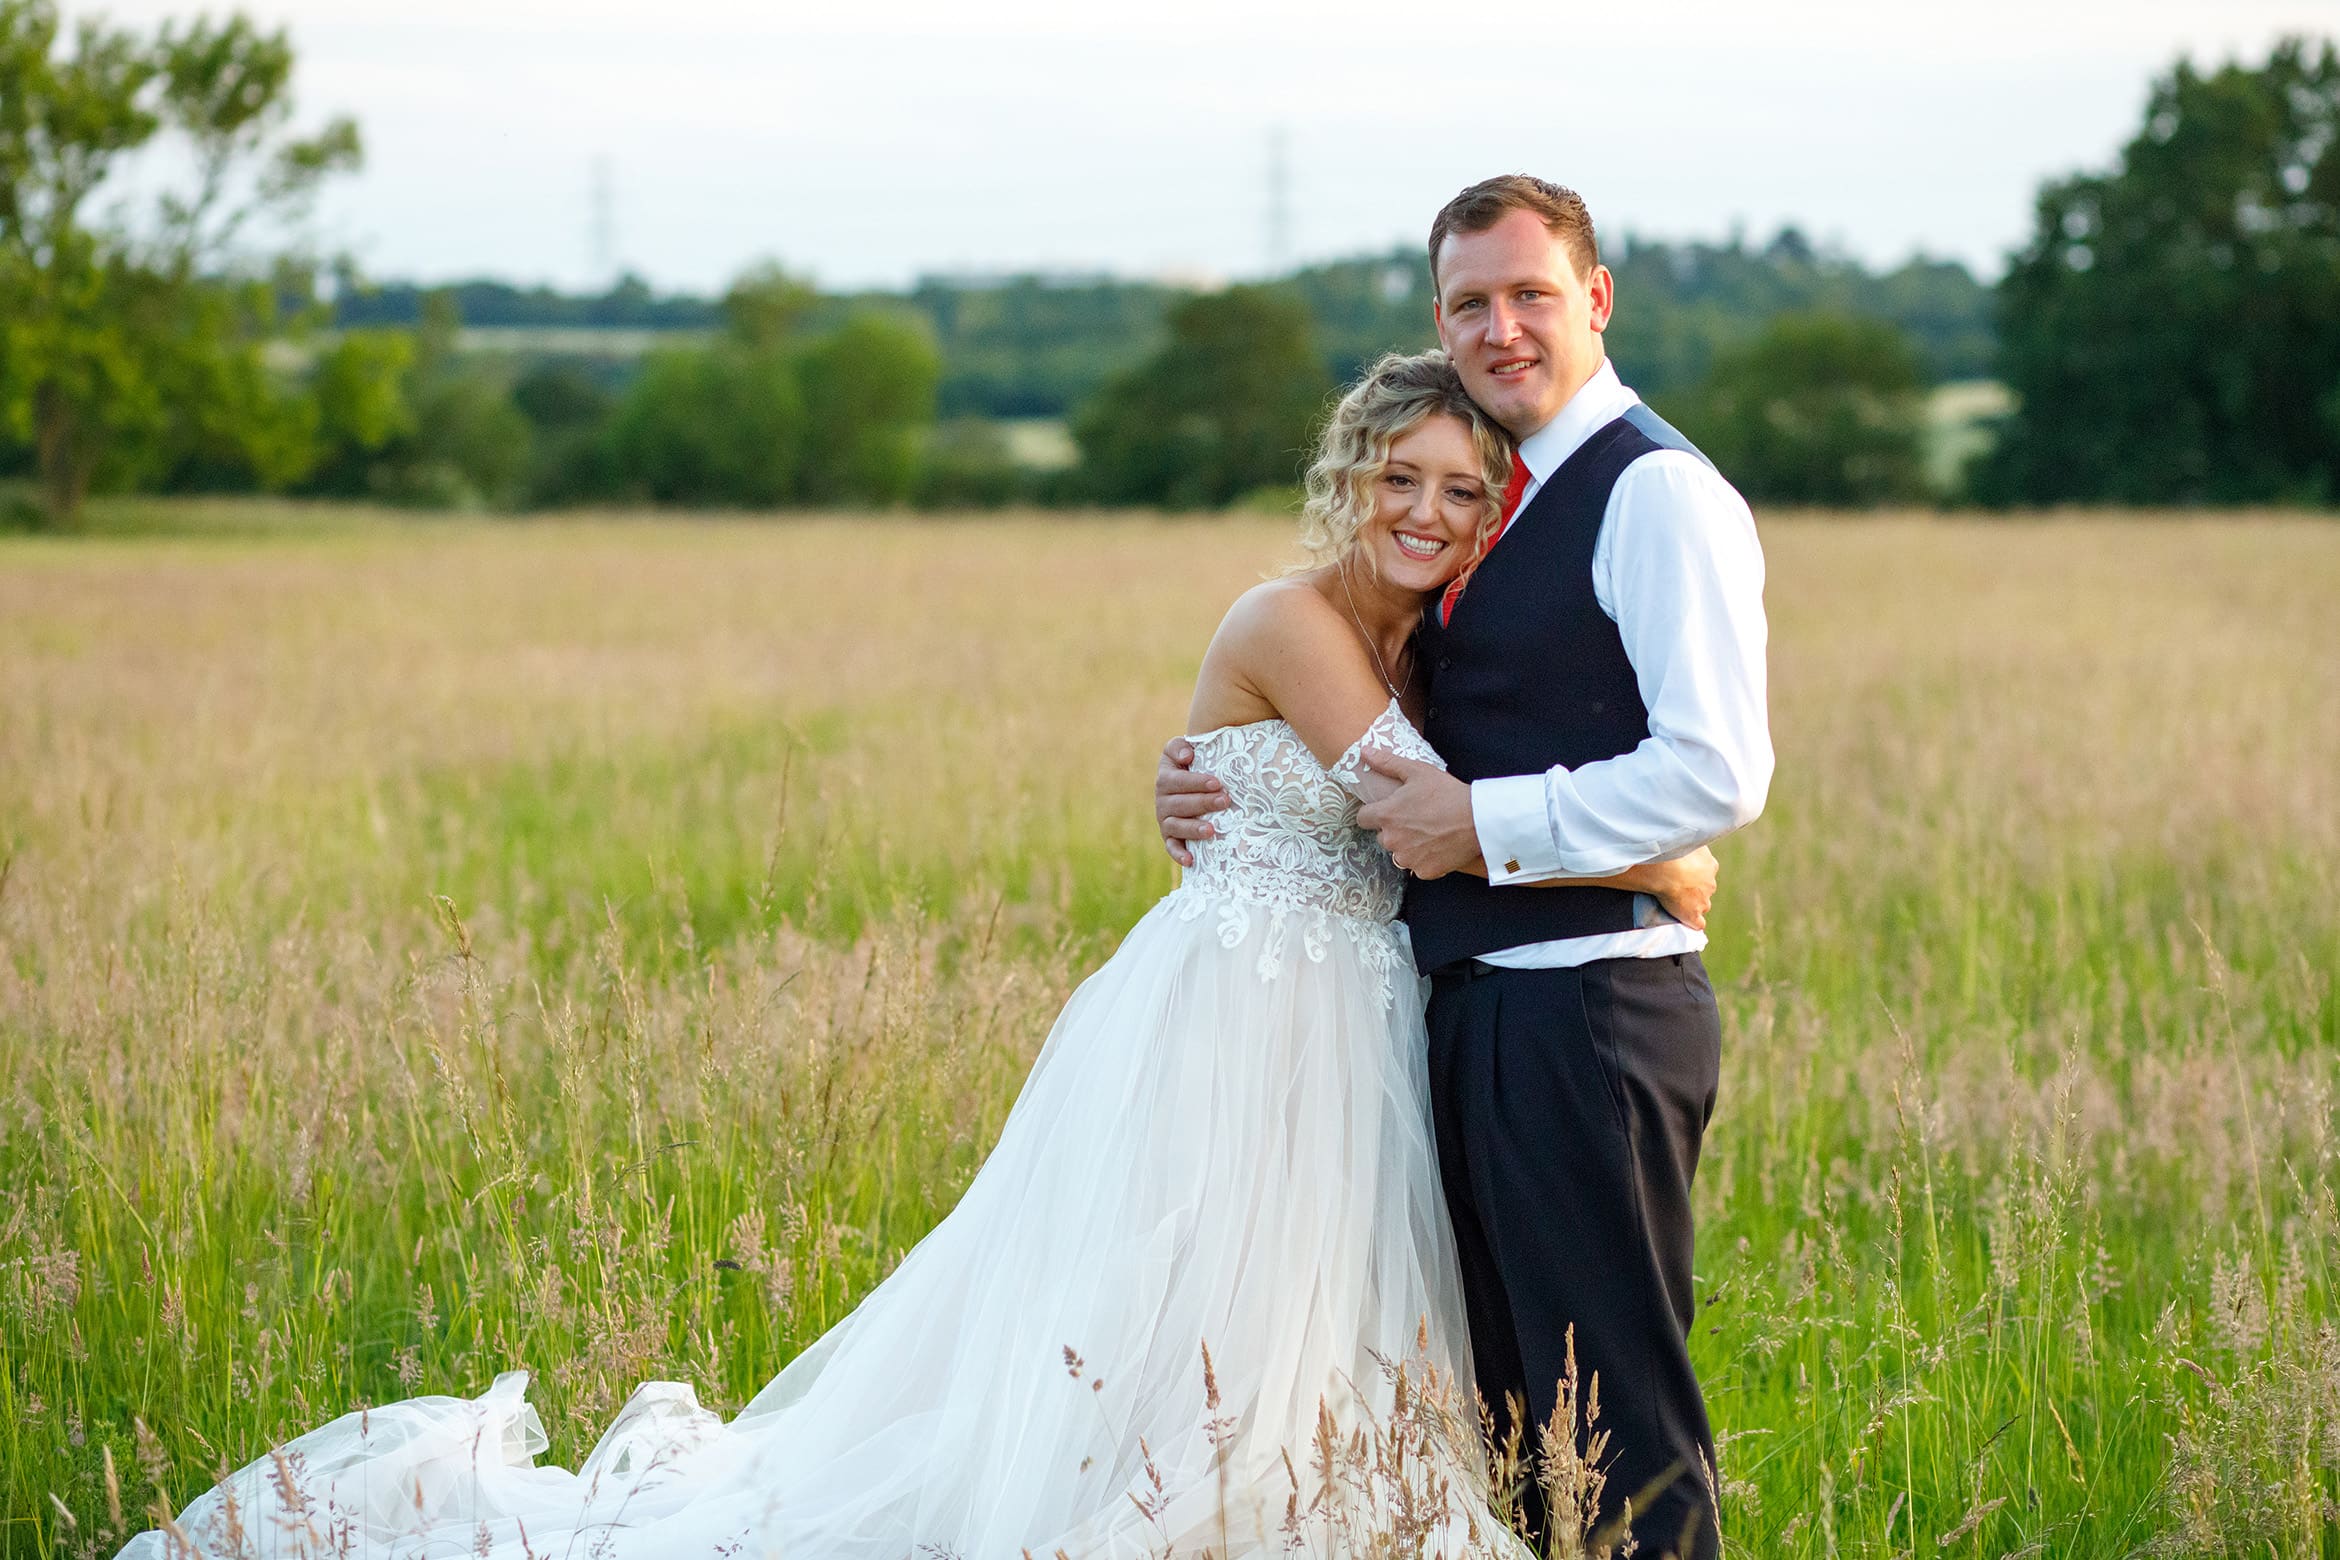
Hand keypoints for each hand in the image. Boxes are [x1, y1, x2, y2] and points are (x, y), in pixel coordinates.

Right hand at [1156, 737, 1229, 866]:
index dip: (1195, 782)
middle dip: (1202, 803)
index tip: (1217, 782)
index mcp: (1165, 778)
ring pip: (1175, 826)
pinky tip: (1191, 860)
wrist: (1192, 784)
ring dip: (1193, 829)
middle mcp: (1162, 800)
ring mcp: (1165, 821)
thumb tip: (1188, 755)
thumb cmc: (1194, 764)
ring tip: (1212, 830)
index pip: (1176, 781)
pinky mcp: (1170, 838)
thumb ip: (1180, 746)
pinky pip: (1171, 847)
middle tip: (1225, 801)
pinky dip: (1179, 854)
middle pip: (1179, 804)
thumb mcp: (1183, 750)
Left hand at [1353, 751, 1480, 879]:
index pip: (1363, 819)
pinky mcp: (1424, 871)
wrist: (1479, 820)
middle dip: (1394, 830)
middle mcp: (1392, 840)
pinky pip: (1417, 866)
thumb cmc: (1447, 793)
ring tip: (1429, 832)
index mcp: (1386, 815)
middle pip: (1382, 837)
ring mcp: (1407, 858)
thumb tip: (1364, 752)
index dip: (1374, 813)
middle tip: (1416, 819)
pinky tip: (1438, 845)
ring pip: (1399, 853)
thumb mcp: (1417, 771)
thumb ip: (1387, 763)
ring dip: (1408, 846)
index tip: (1389, 810)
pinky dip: (1425, 859)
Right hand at [1631, 846, 1717, 930]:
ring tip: (1675, 901)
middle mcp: (1710, 883)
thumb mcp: (1685, 839)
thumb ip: (1689, 841)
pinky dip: (1692, 922)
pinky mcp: (1694, 915)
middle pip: (1705, 888)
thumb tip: (1687, 835)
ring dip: (1694, 904)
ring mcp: (1703, 900)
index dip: (1695, 873)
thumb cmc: (1672, 851)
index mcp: (1710, 865)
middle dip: (1695, 888)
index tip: (1683, 871)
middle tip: (1677, 885)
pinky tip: (1686, 921)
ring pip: (1703, 904)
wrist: (1667, 869)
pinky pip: (1698, 923)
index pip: (1707, 872)